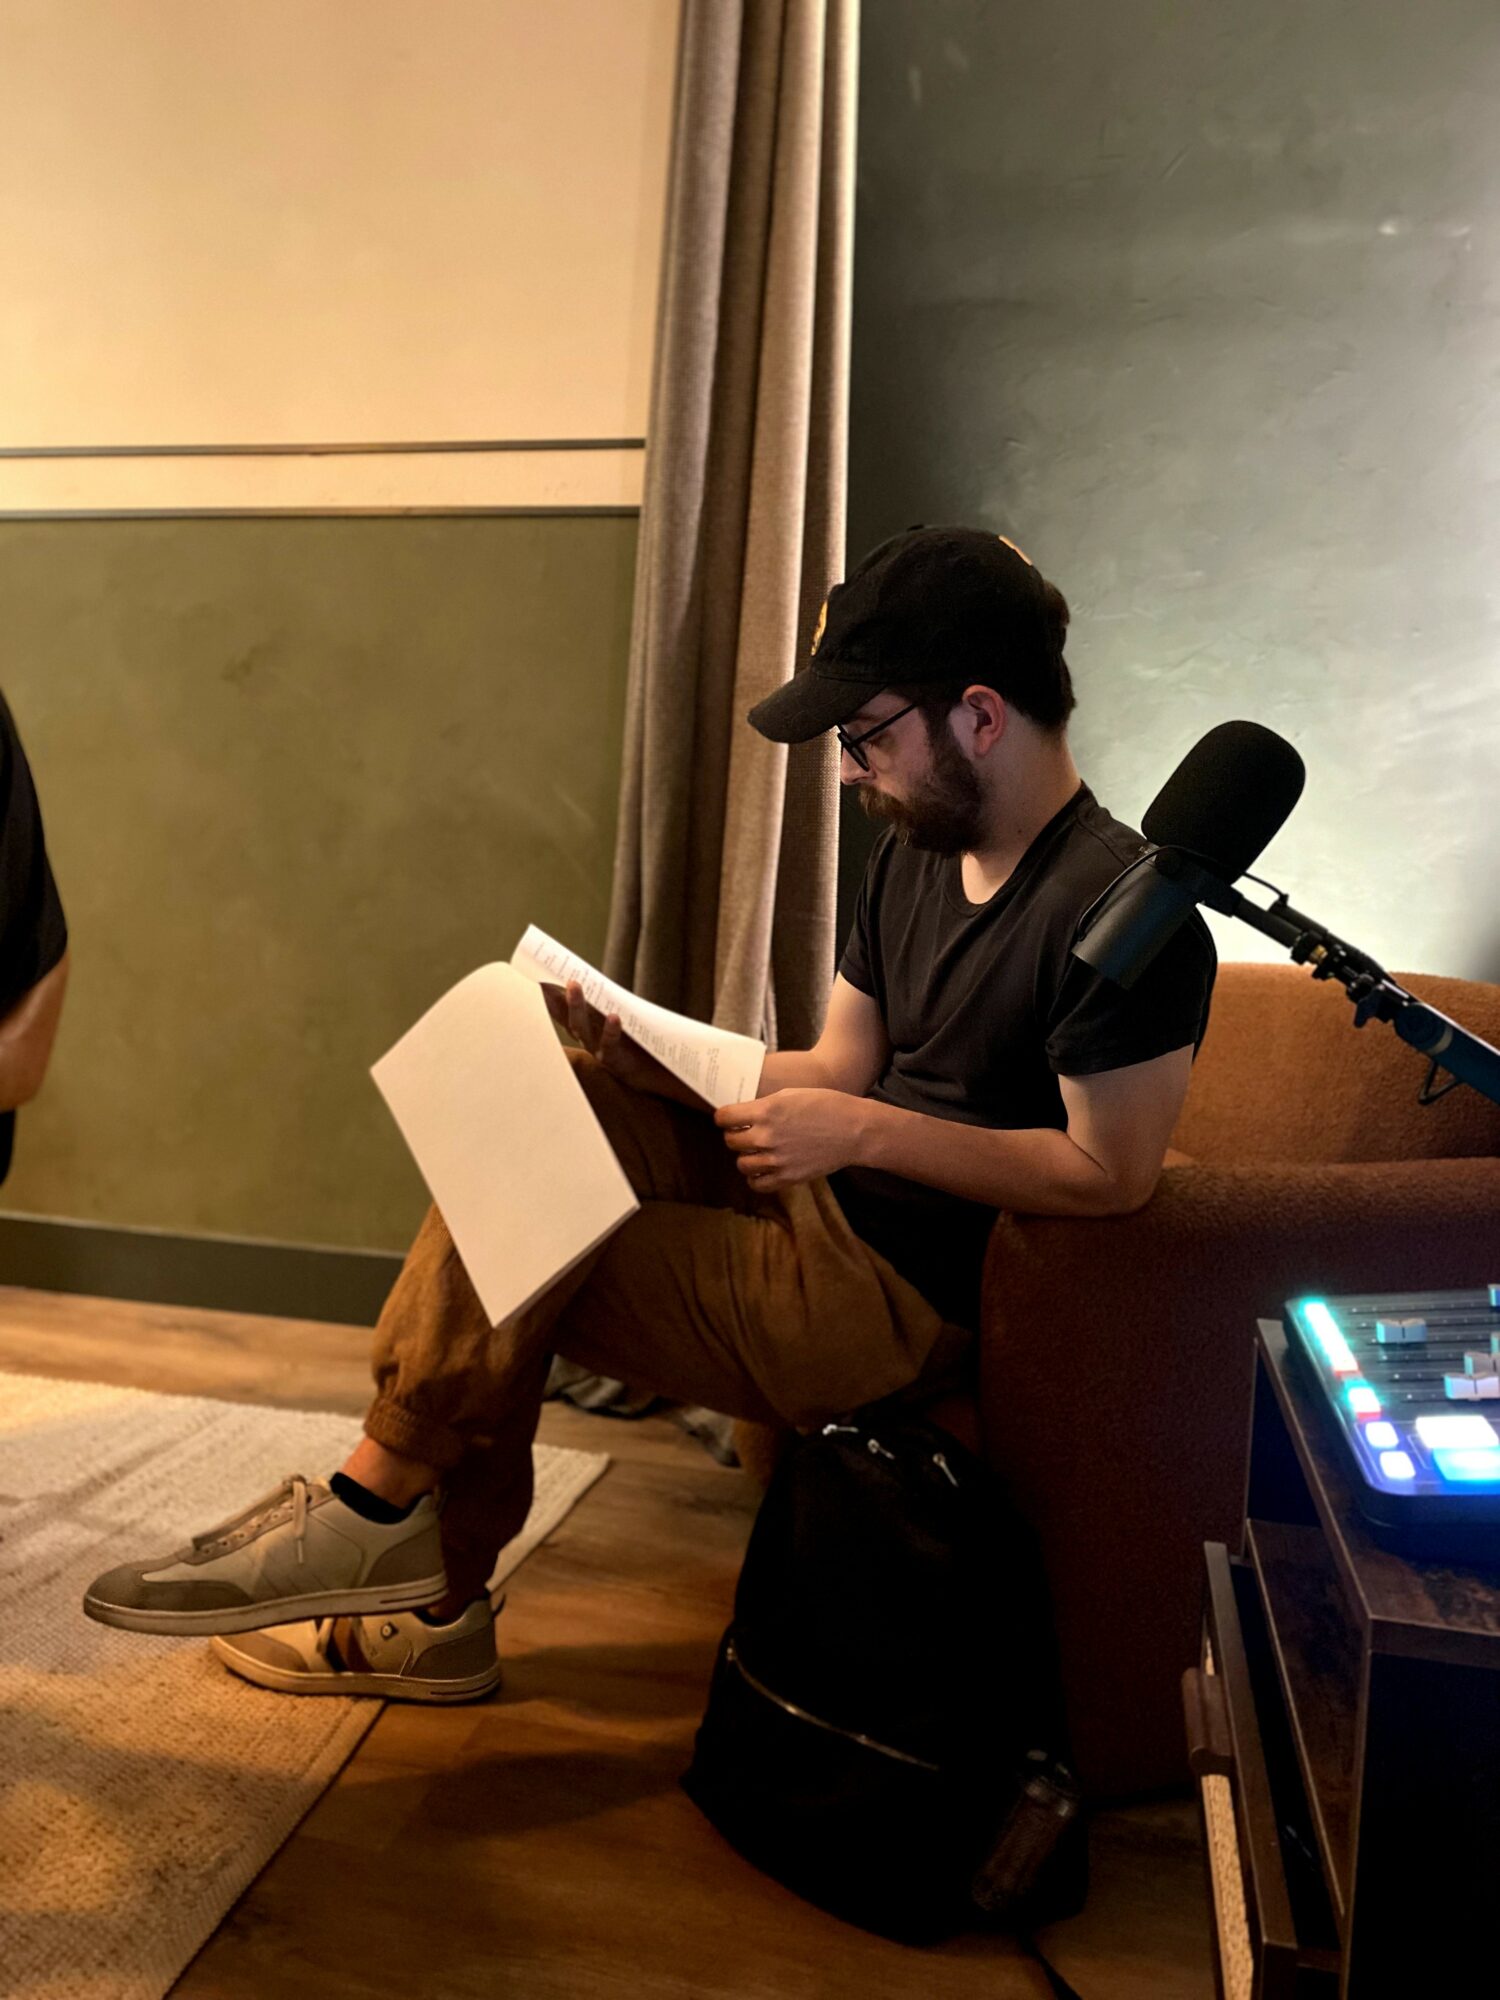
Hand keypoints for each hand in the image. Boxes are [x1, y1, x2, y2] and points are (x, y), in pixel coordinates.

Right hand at [541, 979, 679, 1096]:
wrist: (654, 1074)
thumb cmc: (633, 1044)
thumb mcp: (613, 1020)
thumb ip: (602, 1002)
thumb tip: (586, 975)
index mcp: (584, 1028)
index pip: (560, 1009)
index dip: (546, 994)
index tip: (533, 975)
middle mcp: (585, 1039)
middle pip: (565, 1015)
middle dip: (553, 995)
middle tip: (543, 975)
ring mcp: (597, 1050)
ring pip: (582, 1027)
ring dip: (576, 1005)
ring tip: (573, 985)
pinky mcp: (615, 1060)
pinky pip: (610, 1043)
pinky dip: (611, 1030)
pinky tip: (614, 1017)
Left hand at [713, 1087, 869, 1190]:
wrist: (854, 1130)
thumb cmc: (825, 1106)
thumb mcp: (790, 1094)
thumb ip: (763, 1106)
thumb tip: (742, 1115)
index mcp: (766, 1111)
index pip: (724, 1117)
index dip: (724, 1117)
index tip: (728, 1118)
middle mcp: (767, 1136)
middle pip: (730, 1141)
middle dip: (735, 1135)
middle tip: (745, 1133)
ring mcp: (777, 1160)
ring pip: (741, 1164)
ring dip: (746, 1156)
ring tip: (756, 1151)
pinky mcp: (788, 1177)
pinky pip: (757, 1184)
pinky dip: (756, 1178)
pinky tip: (763, 1168)